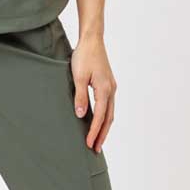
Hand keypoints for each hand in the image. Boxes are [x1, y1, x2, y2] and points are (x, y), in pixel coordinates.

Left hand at [71, 31, 115, 154]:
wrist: (92, 40)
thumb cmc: (84, 56)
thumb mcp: (78, 77)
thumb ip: (80, 96)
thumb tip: (81, 115)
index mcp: (104, 89)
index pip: (100, 117)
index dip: (94, 132)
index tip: (88, 144)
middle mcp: (111, 90)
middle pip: (109, 118)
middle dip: (102, 135)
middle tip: (95, 149)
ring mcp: (111, 87)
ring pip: (110, 113)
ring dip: (104, 127)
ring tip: (97, 140)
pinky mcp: (108, 84)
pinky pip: (108, 106)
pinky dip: (105, 117)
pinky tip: (99, 122)